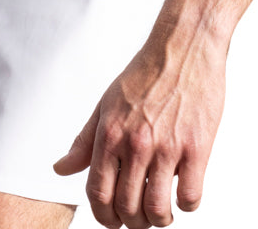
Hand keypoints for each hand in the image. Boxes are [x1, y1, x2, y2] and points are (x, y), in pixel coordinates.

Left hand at [54, 39, 225, 226]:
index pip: (97, 193)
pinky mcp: (197, 148)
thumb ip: (84, 141)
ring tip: (161, 211)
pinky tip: (183, 191)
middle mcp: (135, 143)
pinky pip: (189, 197)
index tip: (112, 219)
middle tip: (139, 217)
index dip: (103, 216)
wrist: (183, 47)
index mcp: (110, 133)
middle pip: (127, 208)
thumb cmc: (146, 73)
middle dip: (132, 222)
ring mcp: (167, 147)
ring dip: (158, 219)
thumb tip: (61, 168)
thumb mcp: (107, 104)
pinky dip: (186, 205)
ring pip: (157, 210)